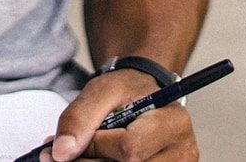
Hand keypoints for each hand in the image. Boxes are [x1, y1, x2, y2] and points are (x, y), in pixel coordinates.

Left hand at [43, 70, 197, 161]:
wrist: (145, 98)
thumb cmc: (128, 92)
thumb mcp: (102, 90)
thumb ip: (79, 117)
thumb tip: (62, 153)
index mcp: (174, 122)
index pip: (130, 148)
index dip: (94, 147)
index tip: (70, 142)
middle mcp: (183, 152)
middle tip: (66, 153)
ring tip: (82, 155)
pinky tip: (98, 161)